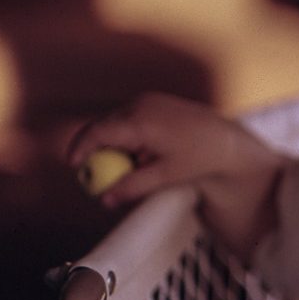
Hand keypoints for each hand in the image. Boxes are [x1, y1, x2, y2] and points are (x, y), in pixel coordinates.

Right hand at [66, 93, 285, 259]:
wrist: (225, 138)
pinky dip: (126, 135)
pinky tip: (145, 152)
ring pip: (114, 121)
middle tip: (89, 172)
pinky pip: (127, 117)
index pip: (99, 132)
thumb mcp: (164, 175)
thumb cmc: (197, 157)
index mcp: (141, 121)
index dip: (81, 148)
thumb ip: (132, 187)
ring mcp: (147, 99)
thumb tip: (104, 200)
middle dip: (93, 148)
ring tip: (134, 165)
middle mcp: (141, 104)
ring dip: (112, 142)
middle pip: (102, 125)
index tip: (73, 166)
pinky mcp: (152, 100)